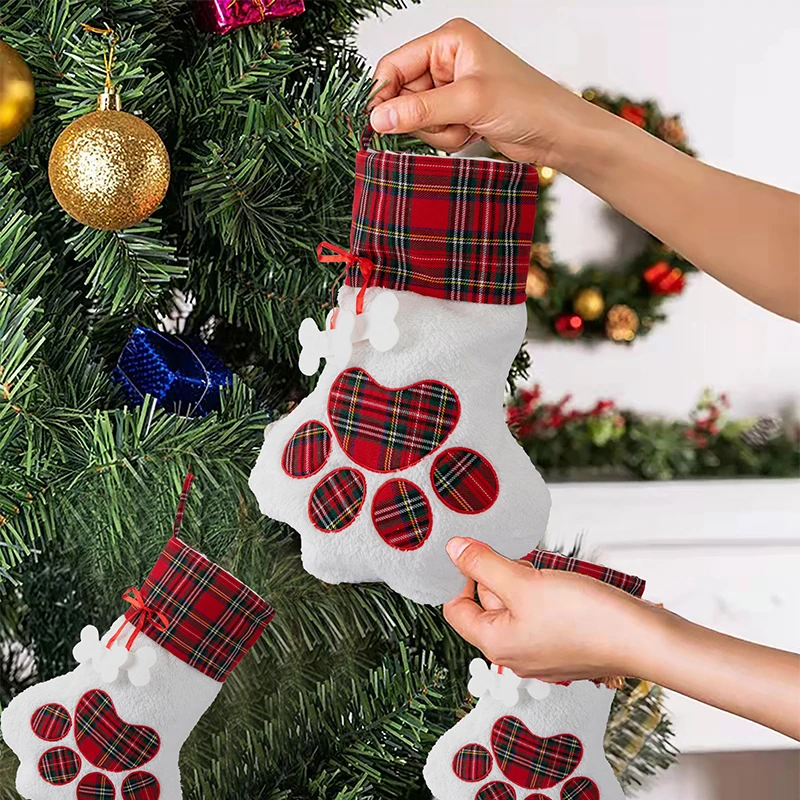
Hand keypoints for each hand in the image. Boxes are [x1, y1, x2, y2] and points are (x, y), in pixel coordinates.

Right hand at [369, 18, 598, 168]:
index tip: (378, 123)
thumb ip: (420, 109)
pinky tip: (472, 134)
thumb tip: (378, 119)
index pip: (394, 65)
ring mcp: (452, 89)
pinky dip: (449, 138)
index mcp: (448, 41)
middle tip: (450, 122)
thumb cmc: (526, 103)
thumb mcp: (468, 102)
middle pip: (403, 95)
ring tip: (467, 128)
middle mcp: (447, 61)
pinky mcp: (458, 113)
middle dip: (422, 117)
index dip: (383, 94)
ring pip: (417, 118)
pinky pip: (433, 131)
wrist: (557, 134)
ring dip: (438, 131)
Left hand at [442, 537, 649, 681]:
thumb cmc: (584, 617)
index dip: (464, 579)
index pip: (456, 609)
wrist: (642, 639)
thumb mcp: (522, 581)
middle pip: (487, 606)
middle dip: (502, 578)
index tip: (484, 557)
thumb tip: (452, 549)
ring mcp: (541, 654)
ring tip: (549, 578)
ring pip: (517, 607)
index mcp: (495, 645)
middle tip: (526, 566)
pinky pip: (541, 615)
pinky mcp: (564, 648)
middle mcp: (514, 655)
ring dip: (527, 584)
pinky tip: (566, 589)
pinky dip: (547, 597)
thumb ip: (483, 564)